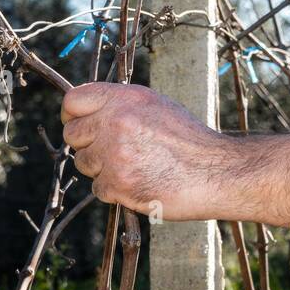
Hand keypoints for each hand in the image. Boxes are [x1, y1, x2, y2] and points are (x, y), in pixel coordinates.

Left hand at [60, 82, 232, 219]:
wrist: (218, 172)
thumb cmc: (192, 143)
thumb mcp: (157, 107)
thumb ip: (122, 106)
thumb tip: (90, 113)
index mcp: (125, 99)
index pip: (73, 101)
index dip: (72, 116)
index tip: (80, 126)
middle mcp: (116, 122)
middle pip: (73, 135)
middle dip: (87, 146)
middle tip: (110, 153)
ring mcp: (115, 154)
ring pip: (83, 163)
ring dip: (101, 170)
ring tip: (133, 169)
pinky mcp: (119, 183)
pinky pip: (98, 188)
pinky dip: (115, 191)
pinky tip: (140, 184)